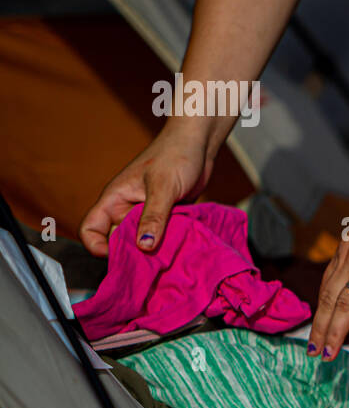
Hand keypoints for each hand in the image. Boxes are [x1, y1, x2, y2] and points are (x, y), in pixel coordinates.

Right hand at [78, 122, 213, 255]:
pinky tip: (181, 247)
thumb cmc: (176, 156)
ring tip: (169, 256)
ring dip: (154, 250)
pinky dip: (169, 243)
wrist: (199, 144)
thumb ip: (154, 216)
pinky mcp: (166, 217)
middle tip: (152, 263)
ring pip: (143, 241)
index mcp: (115, 200)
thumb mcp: (163, 187)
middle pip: (119, 241)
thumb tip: (144, 246)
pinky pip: (162, 236)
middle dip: (132, 253)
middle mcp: (127, 209)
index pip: (91, 229)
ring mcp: (147, 214)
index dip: (97, 246)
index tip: (118, 256)